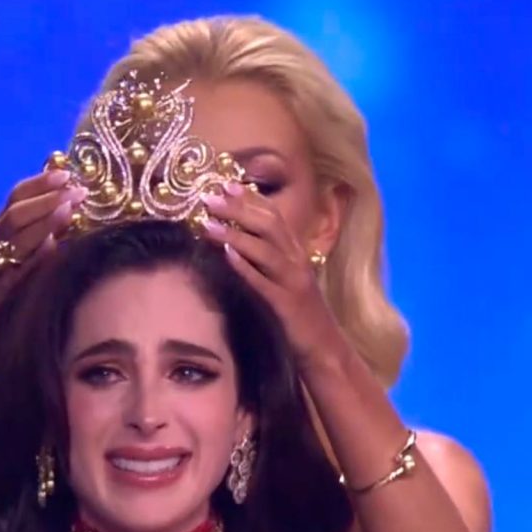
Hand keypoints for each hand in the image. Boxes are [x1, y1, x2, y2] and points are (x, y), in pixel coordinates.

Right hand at [0, 169, 85, 335]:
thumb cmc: (8, 285)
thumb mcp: (26, 252)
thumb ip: (44, 231)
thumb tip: (71, 209)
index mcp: (1, 227)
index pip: (17, 195)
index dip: (40, 182)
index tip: (66, 174)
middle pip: (16, 209)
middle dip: (47, 196)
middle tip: (76, 190)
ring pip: (14, 232)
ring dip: (43, 219)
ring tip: (69, 209)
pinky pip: (15, 265)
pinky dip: (34, 253)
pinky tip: (52, 246)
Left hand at [199, 182, 343, 367]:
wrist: (323, 348)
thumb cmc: (297, 314)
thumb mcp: (283, 280)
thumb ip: (265, 260)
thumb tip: (234, 243)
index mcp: (295, 253)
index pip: (274, 216)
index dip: (250, 198)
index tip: (225, 183)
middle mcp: (296, 261)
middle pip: (269, 225)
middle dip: (238, 208)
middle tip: (209, 196)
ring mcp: (292, 281)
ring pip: (265, 250)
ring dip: (235, 234)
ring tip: (208, 222)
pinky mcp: (286, 304)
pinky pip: (263, 282)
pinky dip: (245, 267)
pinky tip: (226, 255)